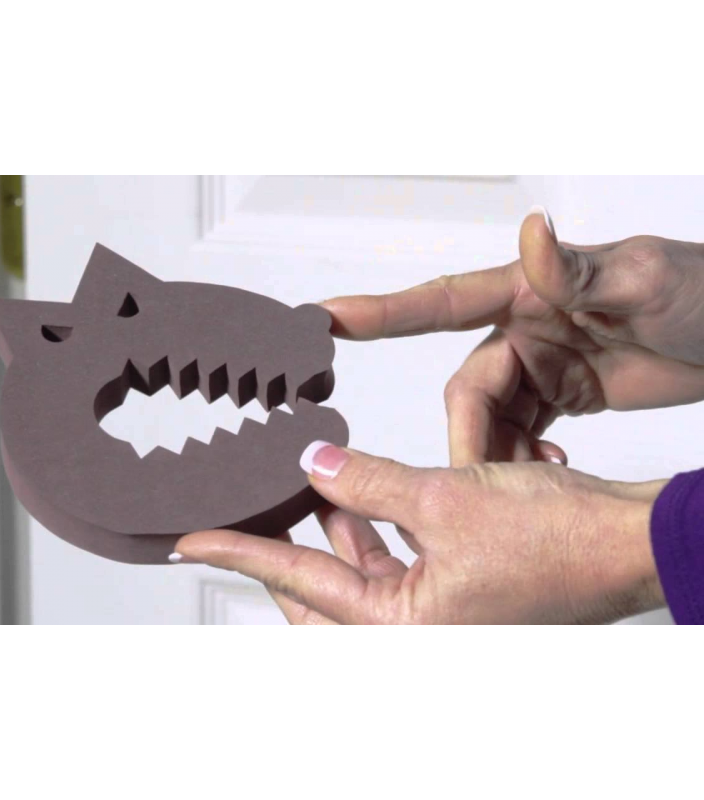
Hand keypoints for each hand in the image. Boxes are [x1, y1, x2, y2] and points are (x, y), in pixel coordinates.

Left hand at [175, 445, 666, 623]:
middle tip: (245, 520)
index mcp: (404, 631)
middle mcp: (415, 633)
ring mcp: (434, 615)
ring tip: (296, 493)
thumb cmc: (559, 540)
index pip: (299, 584)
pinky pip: (389, 567)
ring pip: (353, 580)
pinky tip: (352, 497)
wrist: (627, 543)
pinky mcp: (452, 592)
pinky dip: (366, 532)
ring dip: (325, 536)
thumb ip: (368, 482)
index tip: (194, 540)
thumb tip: (315, 464)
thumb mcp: (443, 501)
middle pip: (318, 599)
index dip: (241, 555)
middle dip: (279, 556)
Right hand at [321, 209, 703, 465]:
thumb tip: (530, 232)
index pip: (440, 301)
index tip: (325, 319)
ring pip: (490, 418)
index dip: (380, 311)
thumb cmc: (703, 291)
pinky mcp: (562, 393)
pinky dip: (523, 457)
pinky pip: (520, 432)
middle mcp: (525, 326)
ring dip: (499, 454)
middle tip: (492, 478)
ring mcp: (542, 363)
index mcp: (530, 291)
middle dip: (473, 435)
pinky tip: (548, 472)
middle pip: (468, 389)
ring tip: (533, 480)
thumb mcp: (644, 278)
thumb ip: (577, 269)